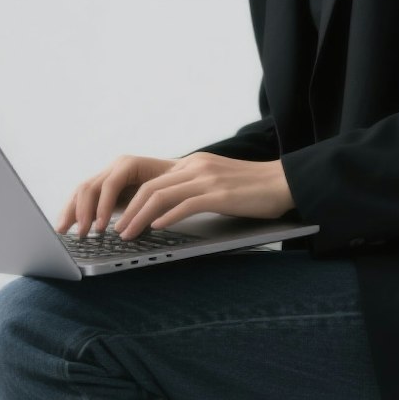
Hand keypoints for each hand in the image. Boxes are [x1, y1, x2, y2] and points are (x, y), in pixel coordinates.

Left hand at [56, 154, 293, 240]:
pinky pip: (185, 204)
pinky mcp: (219, 194)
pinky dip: (166, 217)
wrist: (284, 183)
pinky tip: (156, 229)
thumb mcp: (216, 185)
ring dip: (139, 217)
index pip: (152, 181)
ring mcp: (206, 179)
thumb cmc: (252, 191)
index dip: (130, 201)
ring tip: (127, 235)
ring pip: (161, 196)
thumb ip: (193, 191)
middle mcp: (195, 167)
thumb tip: (167, 211)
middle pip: (149, 188)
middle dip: (127, 212)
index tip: (117, 219)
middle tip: (114, 231)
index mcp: (192, 165)